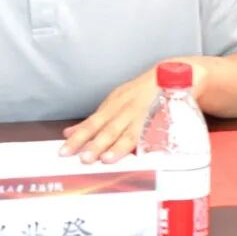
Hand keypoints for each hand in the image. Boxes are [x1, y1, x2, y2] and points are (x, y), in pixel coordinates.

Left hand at [60, 61, 206, 163]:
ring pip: (127, 132)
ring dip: (116, 147)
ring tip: (104, 159)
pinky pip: (149, 134)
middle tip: (82, 158)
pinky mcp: (159, 120)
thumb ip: (94, 119)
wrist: (171, 75)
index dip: (79, 136)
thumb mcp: (114, 101)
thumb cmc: (140, 93)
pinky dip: (143, 143)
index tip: (65, 149)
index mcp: (113, 105)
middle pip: (107, 128)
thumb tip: (70, 132)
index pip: (92, 123)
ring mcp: (142, 115)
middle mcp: (125, 109)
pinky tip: (137, 154)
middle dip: (94, 144)